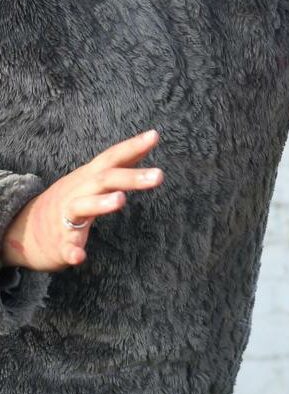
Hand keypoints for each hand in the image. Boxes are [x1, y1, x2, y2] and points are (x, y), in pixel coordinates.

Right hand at [1, 130, 163, 271]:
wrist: (25, 230)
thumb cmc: (70, 200)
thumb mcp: (92, 178)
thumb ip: (121, 163)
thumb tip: (150, 139)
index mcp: (89, 178)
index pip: (111, 158)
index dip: (132, 147)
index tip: (154, 136)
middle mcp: (78, 192)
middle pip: (104, 180)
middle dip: (130, 177)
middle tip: (159, 175)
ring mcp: (66, 217)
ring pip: (82, 207)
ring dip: (101, 204)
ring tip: (120, 200)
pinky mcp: (59, 242)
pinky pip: (66, 246)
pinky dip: (72, 251)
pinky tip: (80, 257)